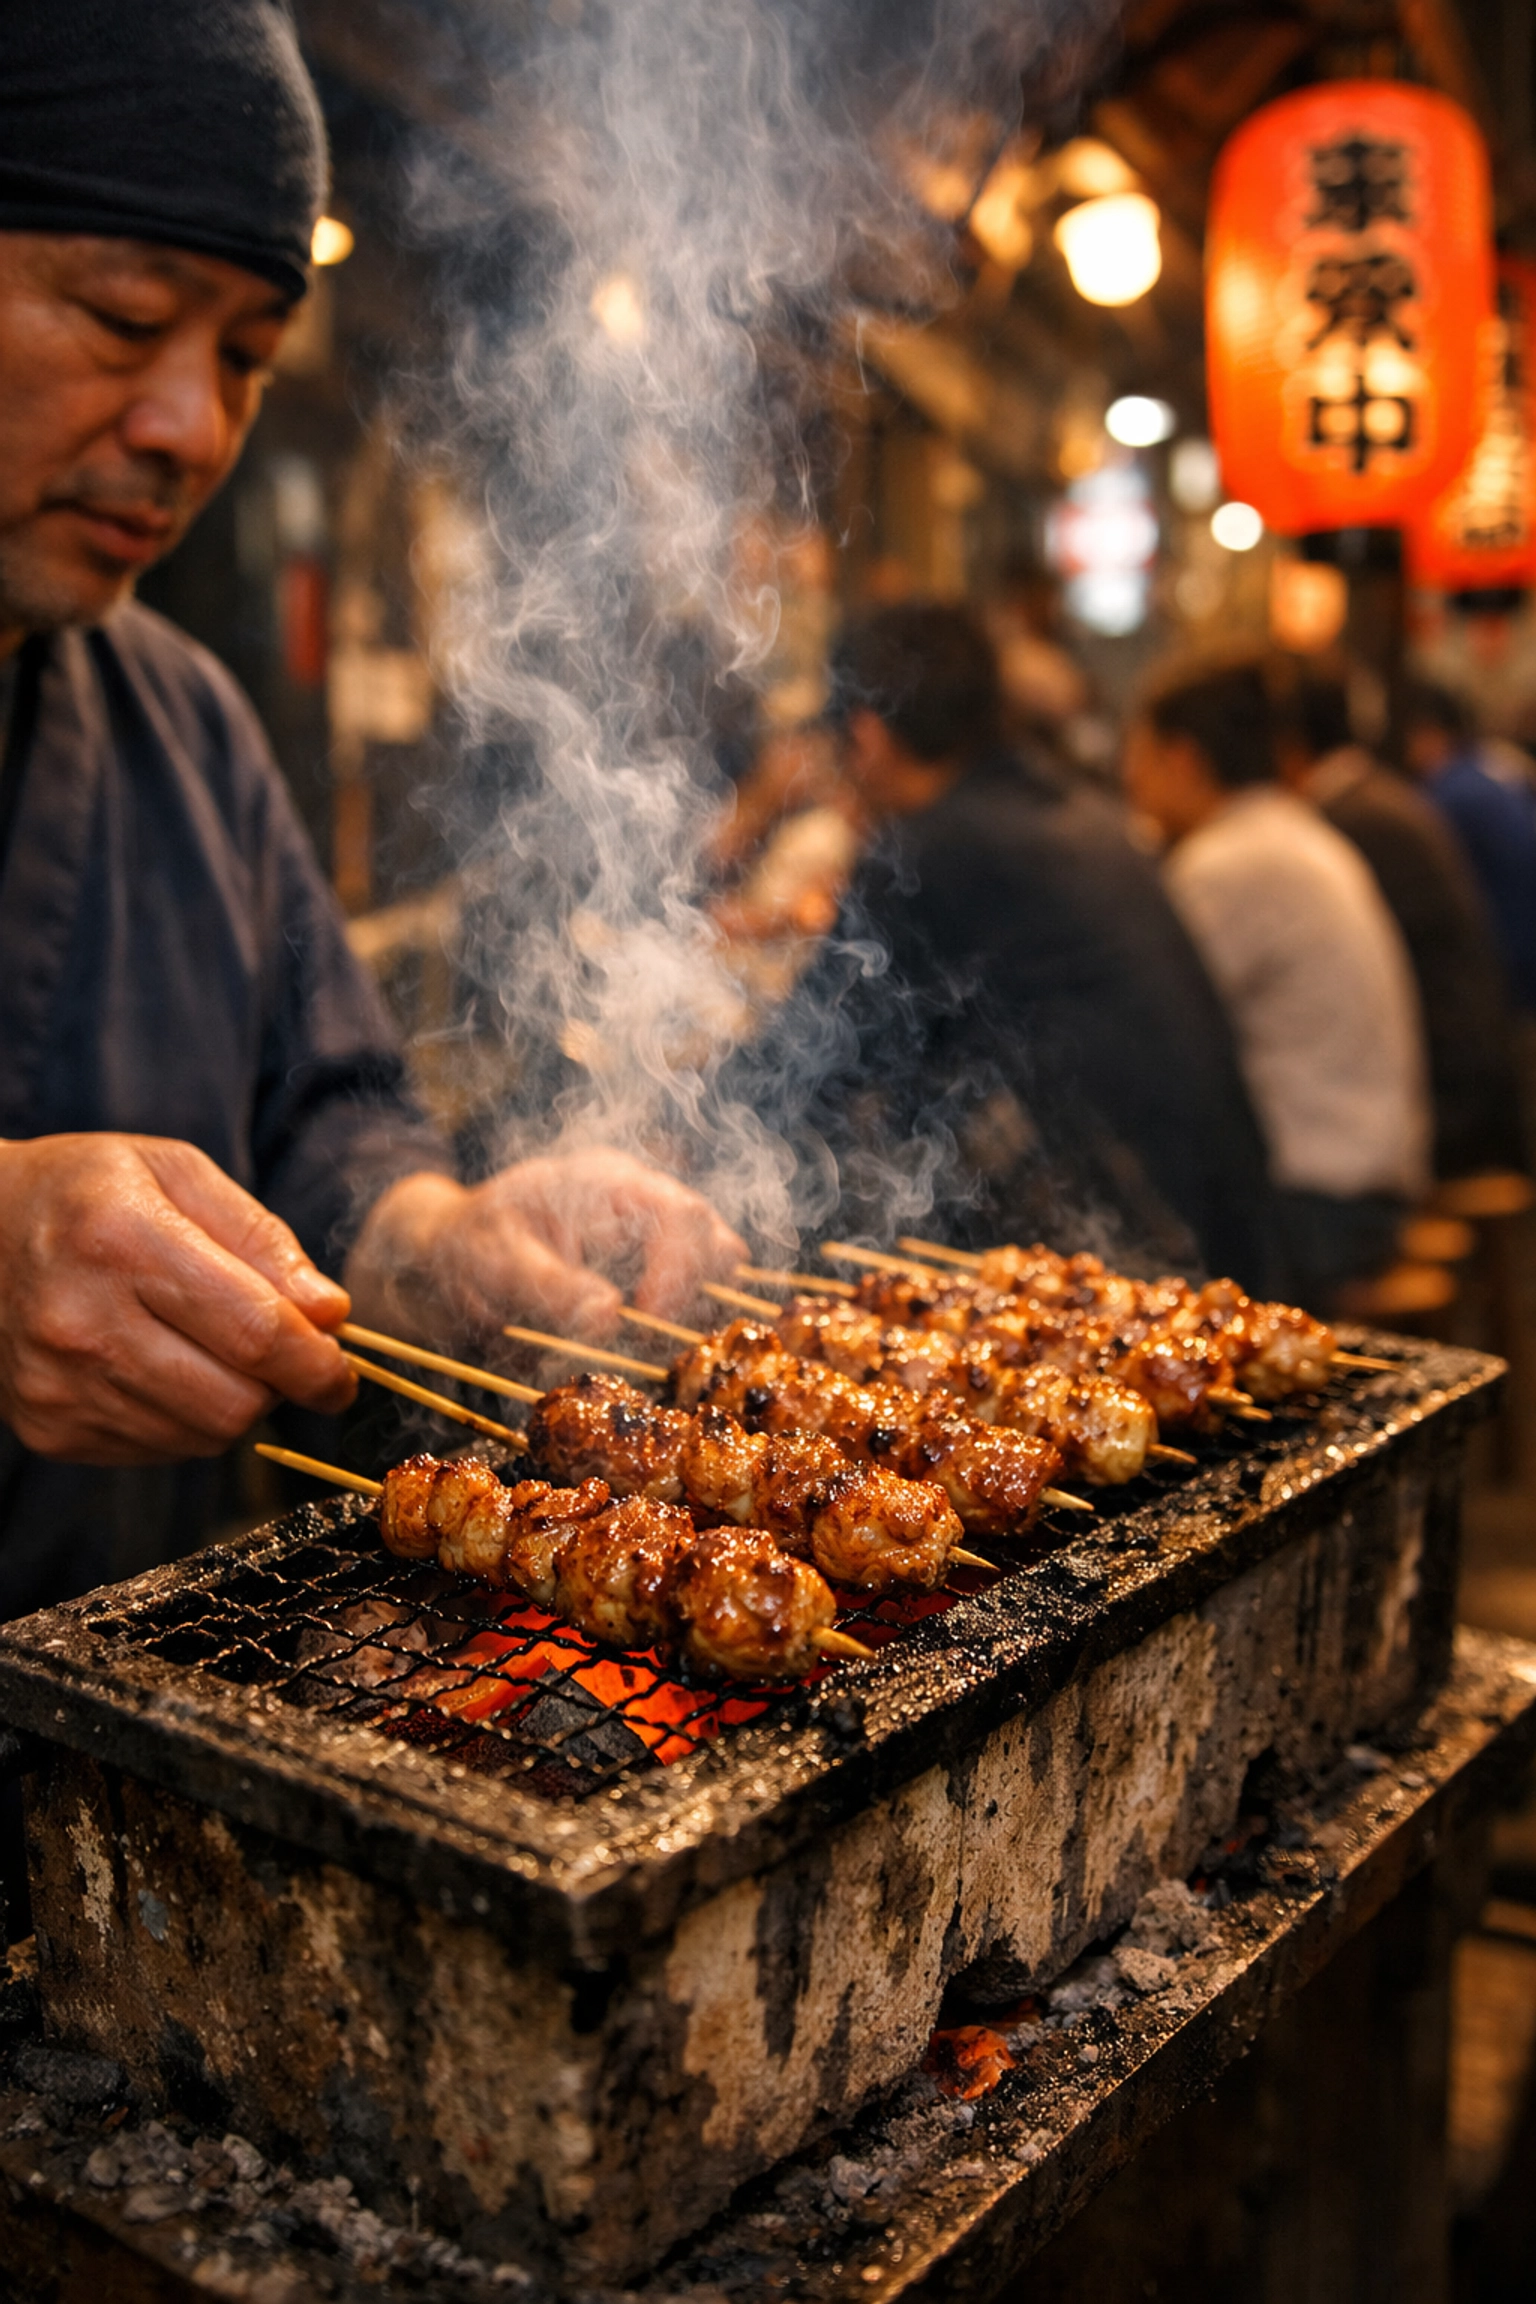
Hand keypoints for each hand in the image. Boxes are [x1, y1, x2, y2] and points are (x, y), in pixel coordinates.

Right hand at [0, 1134, 355, 1463]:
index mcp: (122, 1240)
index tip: (341, 1370)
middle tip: (277, 1353)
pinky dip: (185, 1420)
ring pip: (203, 1436)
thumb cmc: (87, 1193)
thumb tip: (329, 1313)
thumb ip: (261, 1239)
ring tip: (210, 1350)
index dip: (318, 1362)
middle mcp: (82, 1321)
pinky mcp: (51, 1429)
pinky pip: (160, 1450)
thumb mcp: (177, 1173)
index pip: (254, 1332)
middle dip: (279, 1386)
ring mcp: (60, 1386)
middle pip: (235, 1401)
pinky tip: (162, 1369)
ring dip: (234, 1403)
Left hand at [344, 1148, 745, 1345]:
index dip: (681, 1270)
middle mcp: (637, 1195)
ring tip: (646, 1335)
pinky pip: (690, 1276)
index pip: (679, 1213)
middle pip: (709, 1232)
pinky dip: (682, 1308)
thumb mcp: (496, 1264)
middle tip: (651, 1337)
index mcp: (603, 1181)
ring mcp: (647, 1222)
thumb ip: (551, 1287)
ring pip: (711, 1254)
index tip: (649, 1319)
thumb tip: (610, 1316)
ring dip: (693, 1301)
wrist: (454, 1247)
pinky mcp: (648, 1253)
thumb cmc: (470, 1245)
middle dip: (694, 1288)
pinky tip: (649, 1331)